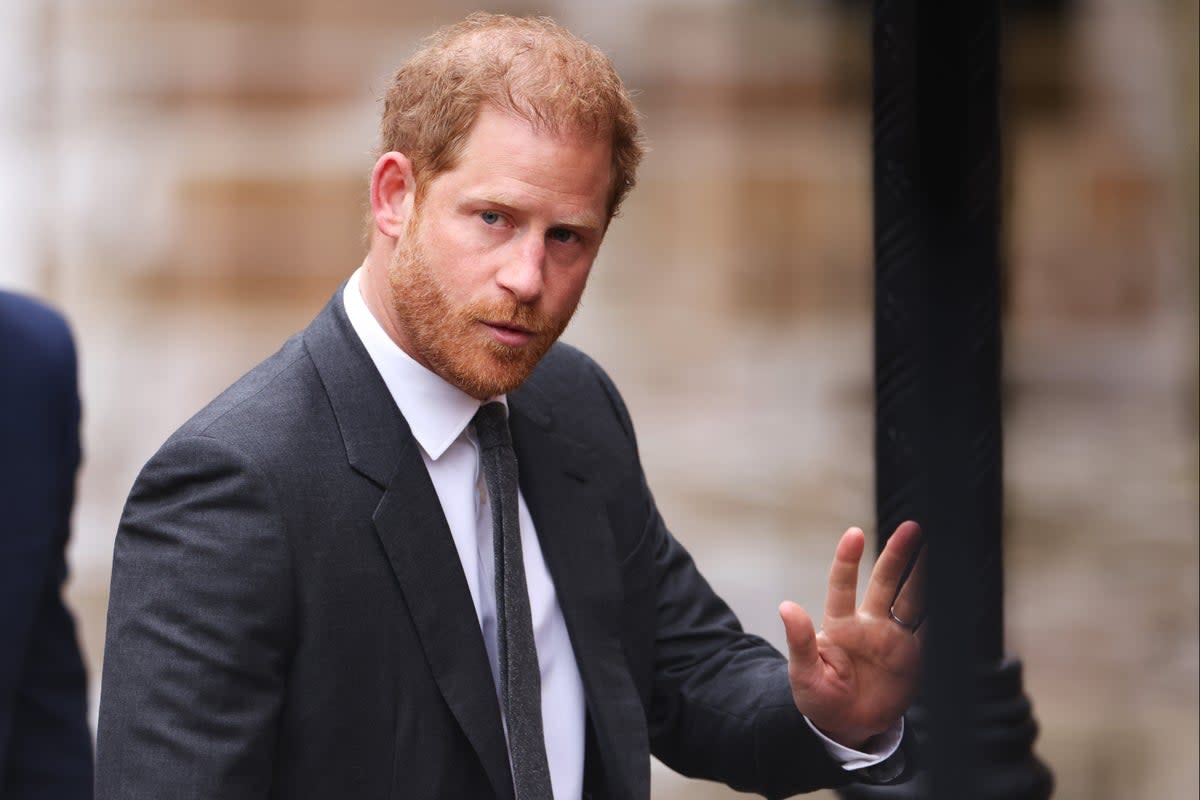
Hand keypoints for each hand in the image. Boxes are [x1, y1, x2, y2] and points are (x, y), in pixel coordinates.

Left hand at [779, 521, 923, 749]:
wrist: (848, 728)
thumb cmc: (820, 699)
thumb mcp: (804, 673)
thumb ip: (801, 640)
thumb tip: (786, 607)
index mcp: (840, 624)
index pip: (843, 584)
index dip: (848, 559)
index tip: (854, 533)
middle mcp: (870, 624)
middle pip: (886, 582)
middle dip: (897, 555)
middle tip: (912, 528)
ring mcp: (894, 639)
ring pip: (912, 600)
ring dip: (925, 576)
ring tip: (943, 550)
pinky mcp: (914, 657)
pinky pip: (932, 631)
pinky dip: (945, 613)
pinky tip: (956, 592)